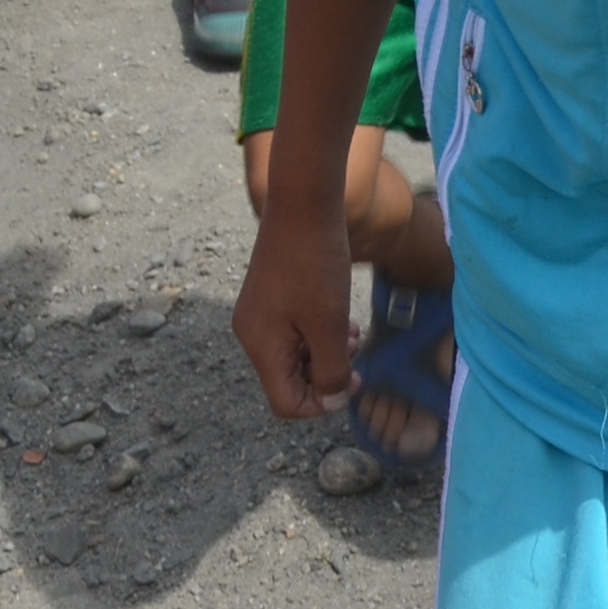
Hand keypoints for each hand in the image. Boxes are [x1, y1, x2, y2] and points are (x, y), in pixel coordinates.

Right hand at [233, 208, 355, 422]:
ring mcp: (258, 315)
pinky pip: (293, 333)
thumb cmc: (316, 265)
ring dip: (325, 352)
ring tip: (350, 332)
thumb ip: (331, 369)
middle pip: (289, 381)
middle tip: (355, 352)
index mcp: (261, 347)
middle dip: (326, 374)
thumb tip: (331, 399)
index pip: (286, 403)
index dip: (321, 403)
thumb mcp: (329, 323)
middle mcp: (252, 335)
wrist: (302, 205)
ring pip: (294, 356)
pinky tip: (339, 318)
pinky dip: (317, 333)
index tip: (353, 379)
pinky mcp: (268, 298)